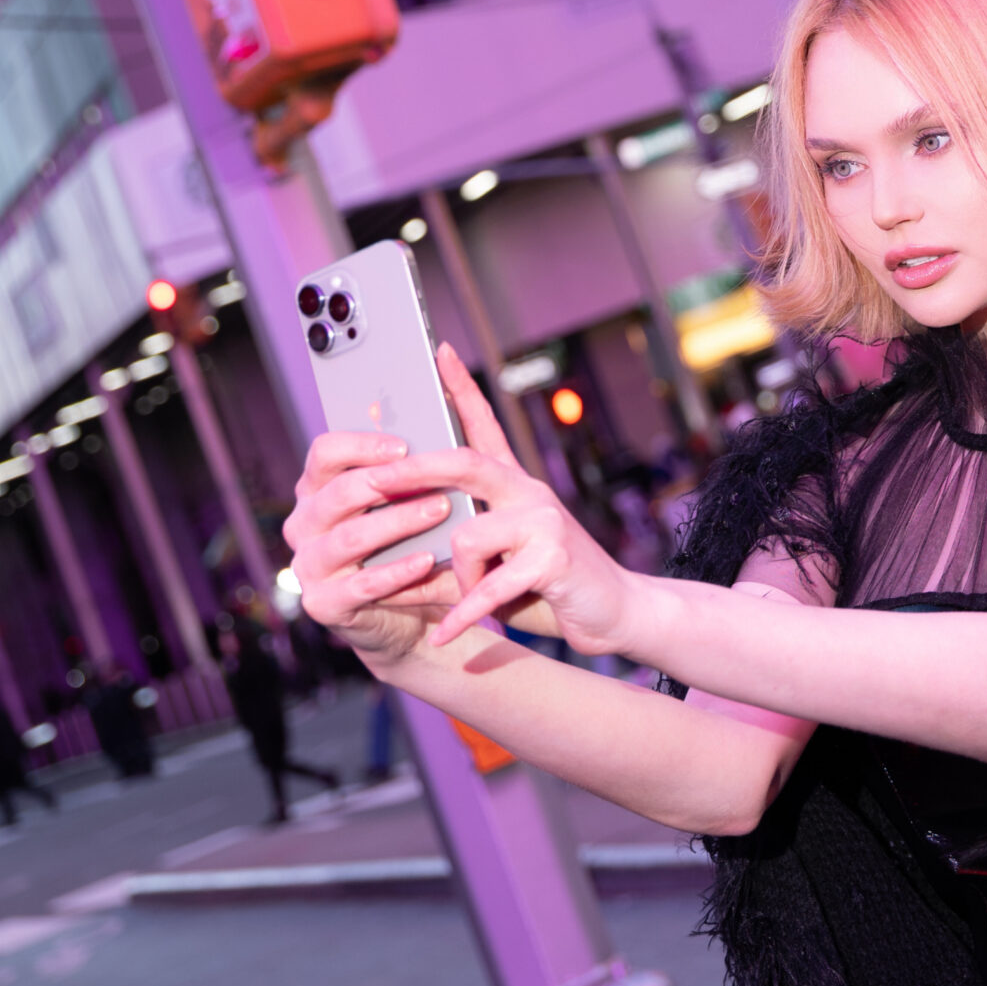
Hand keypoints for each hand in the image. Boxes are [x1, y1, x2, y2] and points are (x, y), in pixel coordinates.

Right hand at [284, 428, 459, 667]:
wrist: (408, 612)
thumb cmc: (407, 541)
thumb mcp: (404, 500)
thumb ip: (408, 461)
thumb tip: (442, 399)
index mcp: (317, 488)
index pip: (323, 452)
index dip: (361, 445)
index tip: (405, 446)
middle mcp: (304, 523)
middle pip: (337, 493)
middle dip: (389, 483)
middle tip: (435, 480)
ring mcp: (308, 565)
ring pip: (349, 537)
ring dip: (398, 522)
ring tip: (440, 511)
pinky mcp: (322, 604)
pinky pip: (359, 585)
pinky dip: (396, 571)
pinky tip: (427, 560)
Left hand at [372, 346, 637, 655]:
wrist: (616, 611)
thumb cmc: (547, 586)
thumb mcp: (494, 567)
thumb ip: (453, 558)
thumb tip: (392, 567)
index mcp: (514, 485)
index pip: (485, 425)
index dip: (462, 386)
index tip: (439, 351)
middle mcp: (528, 491)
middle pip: (464, 462)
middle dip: (412, 470)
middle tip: (370, 481)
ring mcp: (544, 521)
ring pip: (467, 536)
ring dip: (456, 579)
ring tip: (465, 604)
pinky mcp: (554, 557)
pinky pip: (490, 585)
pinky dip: (463, 614)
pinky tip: (445, 634)